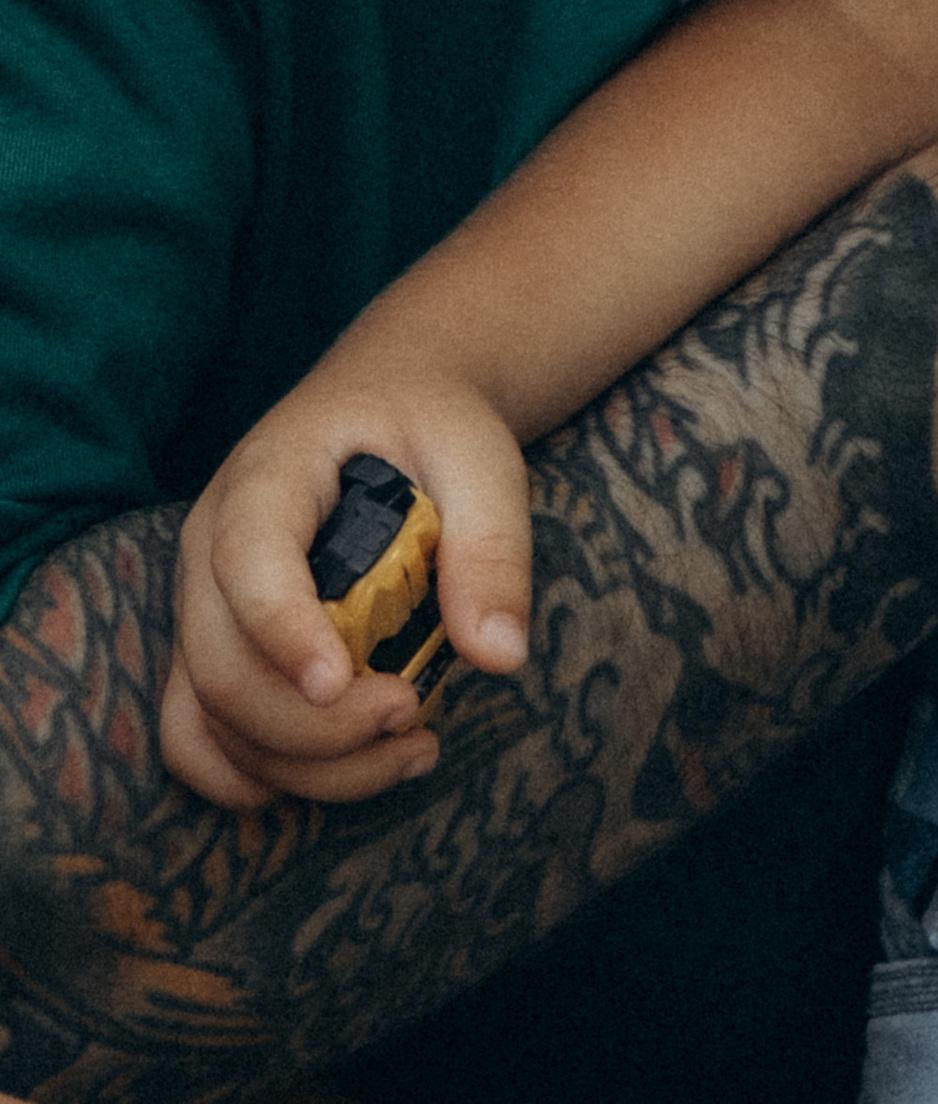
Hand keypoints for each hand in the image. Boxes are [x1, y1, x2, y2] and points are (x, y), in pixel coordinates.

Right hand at [163, 370, 533, 807]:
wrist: (387, 402)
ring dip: (304, 767)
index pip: (247, 559)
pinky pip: (196, 740)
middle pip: (222, 665)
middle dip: (314, 724)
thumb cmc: (428, 424)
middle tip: (413, 713)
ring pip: (209, 720)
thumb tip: (500, 656)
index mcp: (266, 478)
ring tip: (410, 750)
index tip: (345, 682)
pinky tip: (342, 771)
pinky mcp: (209, 652)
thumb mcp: (480, 455)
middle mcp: (208, 548)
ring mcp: (201, 607)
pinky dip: (257, 778)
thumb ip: (493, 545)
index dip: (284, 631)